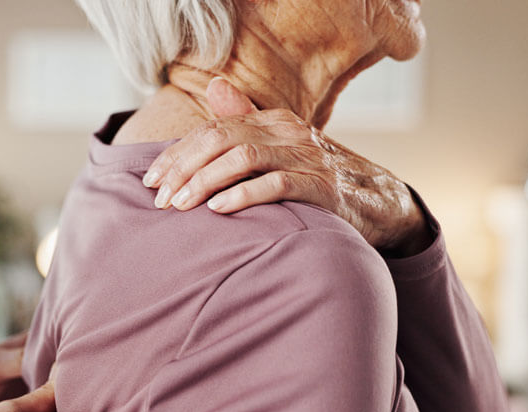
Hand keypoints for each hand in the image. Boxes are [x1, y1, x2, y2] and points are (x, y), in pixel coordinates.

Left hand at [145, 77, 434, 256]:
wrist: (376, 202)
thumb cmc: (316, 177)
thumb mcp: (278, 147)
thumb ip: (246, 121)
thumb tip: (214, 87)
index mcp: (273, 120)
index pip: (212, 130)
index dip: (177, 154)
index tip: (151, 180)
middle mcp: (288, 132)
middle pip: (221, 140)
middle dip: (183, 168)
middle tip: (159, 197)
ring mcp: (306, 157)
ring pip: (242, 159)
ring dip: (204, 182)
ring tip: (180, 205)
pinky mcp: (321, 187)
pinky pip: (276, 185)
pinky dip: (243, 196)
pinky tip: (219, 209)